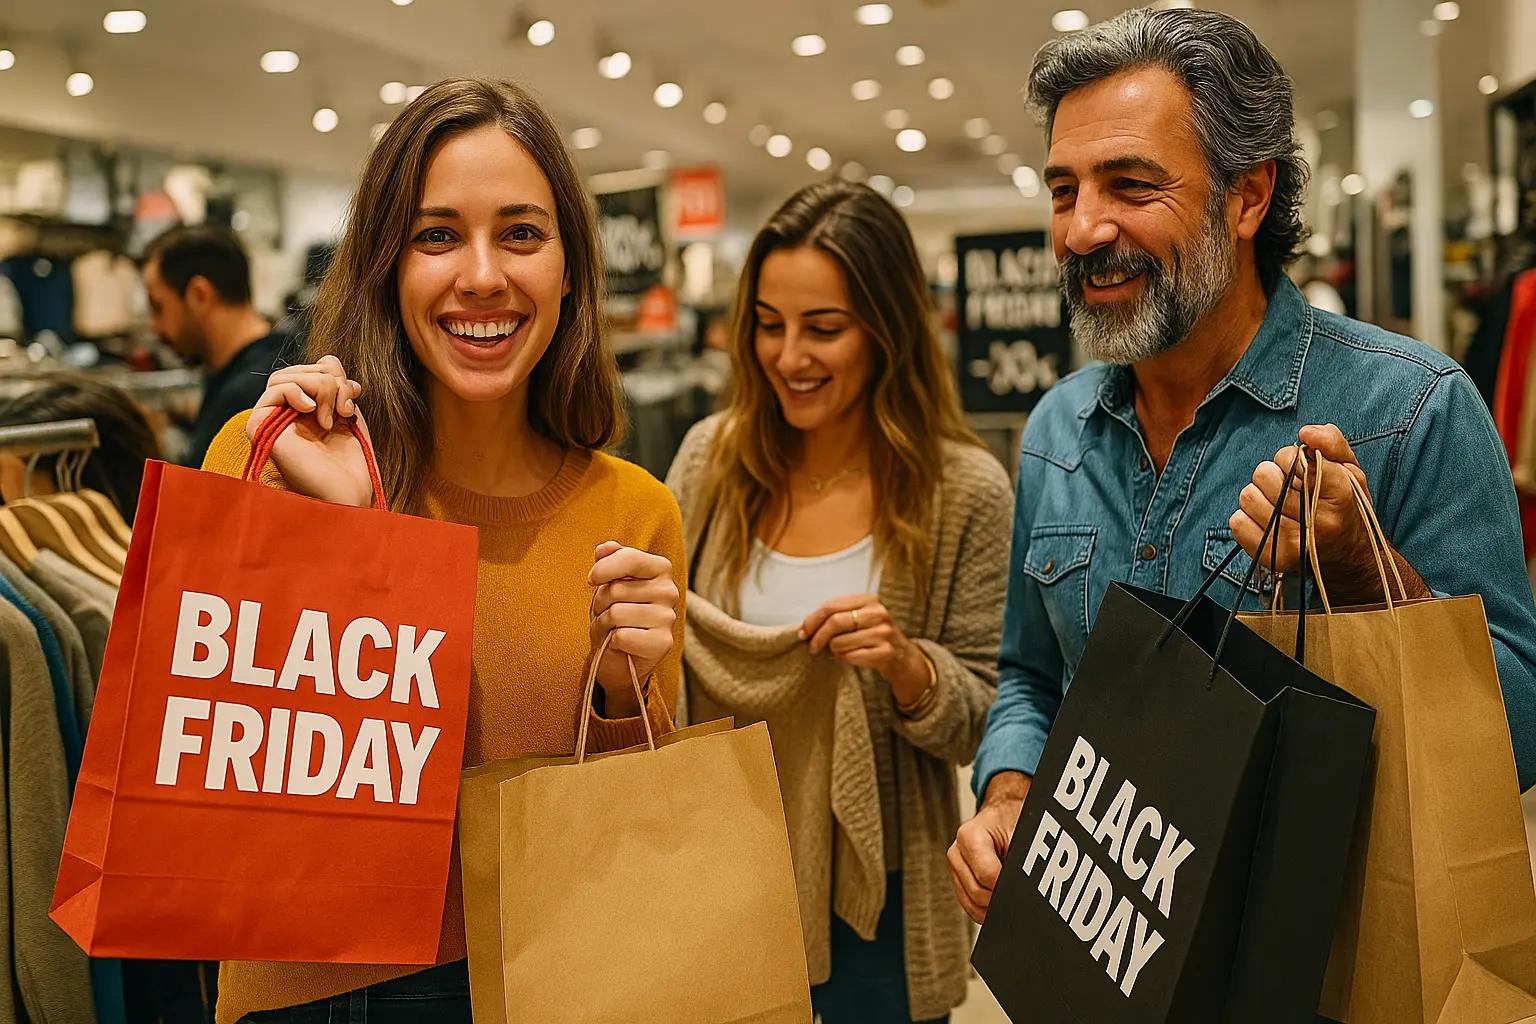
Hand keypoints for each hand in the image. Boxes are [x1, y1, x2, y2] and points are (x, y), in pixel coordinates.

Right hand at [246, 355, 374, 507]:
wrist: (347, 493)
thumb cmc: (350, 462)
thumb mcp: (348, 412)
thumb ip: (337, 385)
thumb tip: (328, 360)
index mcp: (305, 411)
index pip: (311, 369)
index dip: (334, 371)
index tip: (355, 392)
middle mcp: (284, 415)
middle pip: (297, 371)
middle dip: (328, 379)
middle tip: (345, 406)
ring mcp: (271, 422)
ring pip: (284, 377)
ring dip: (318, 387)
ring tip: (333, 417)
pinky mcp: (260, 428)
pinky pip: (274, 390)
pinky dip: (297, 392)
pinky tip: (313, 411)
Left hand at [588, 542, 678, 715]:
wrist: (620, 655)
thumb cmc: (615, 613)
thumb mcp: (609, 582)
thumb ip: (609, 560)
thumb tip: (603, 548)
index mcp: (660, 569)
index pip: (630, 558)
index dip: (603, 569)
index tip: (592, 580)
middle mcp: (669, 591)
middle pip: (616, 589)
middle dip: (601, 602)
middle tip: (606, 613)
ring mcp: (668, 618)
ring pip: (616, 613)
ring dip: (604, 624)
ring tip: (611, 629)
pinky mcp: (662, 643)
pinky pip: (622, 635)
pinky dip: (613, 641)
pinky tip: (621, 644)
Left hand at [799, 594, 929, 705]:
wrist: (901, 656)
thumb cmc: (872, 635)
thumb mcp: (859, 617)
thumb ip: (836, 616)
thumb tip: (805, 627)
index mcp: (869, 599)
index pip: (831, 605)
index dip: (812, 620)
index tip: (802, 632)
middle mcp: (879, 613)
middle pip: (835, 622)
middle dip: (817, 637)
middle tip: (813, 648)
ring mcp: (884, 633)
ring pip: (840, 643)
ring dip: (834, 650)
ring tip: (840, 651)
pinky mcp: (885, 652)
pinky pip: (851, 657)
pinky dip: (844, 660)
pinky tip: (851, 657)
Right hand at [949, 771, 1030, 923]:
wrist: (1003, 814)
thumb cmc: (1012, 820)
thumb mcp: (1022, 833)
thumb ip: (1020, 860)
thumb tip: (1027, 887)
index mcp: (969, 836)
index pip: (987, 875)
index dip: (1007, 886)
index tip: (1022, 890)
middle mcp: (957, 853)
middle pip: (977, 893)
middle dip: (1000, 900)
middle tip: (1020, 898)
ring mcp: (955, 868)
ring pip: (971, 904)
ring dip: (993, 909)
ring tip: (1011, 901)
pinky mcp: (958, 880)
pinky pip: (970, 905)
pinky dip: (986, 910)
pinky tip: (1001, 905)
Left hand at [1230, 424, 1385, 602]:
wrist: (1347, 554)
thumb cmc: (1345, 505)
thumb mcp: (1350, 469)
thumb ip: (1332, 442)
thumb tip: (1305, 432)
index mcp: (1341, 495)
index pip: (1293, 459)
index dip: (1293, 459)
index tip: (1304, 470)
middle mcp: (1317, 522)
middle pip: (1264, 475)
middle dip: (1274, 474)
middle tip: (1291, 488)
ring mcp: (1292, 543)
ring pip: (1248, 496)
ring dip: (1260, 495)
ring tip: (1280, 504)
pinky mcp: (1271, 557)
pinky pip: (1237, 522)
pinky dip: (1248, 517)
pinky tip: (1269, 520)